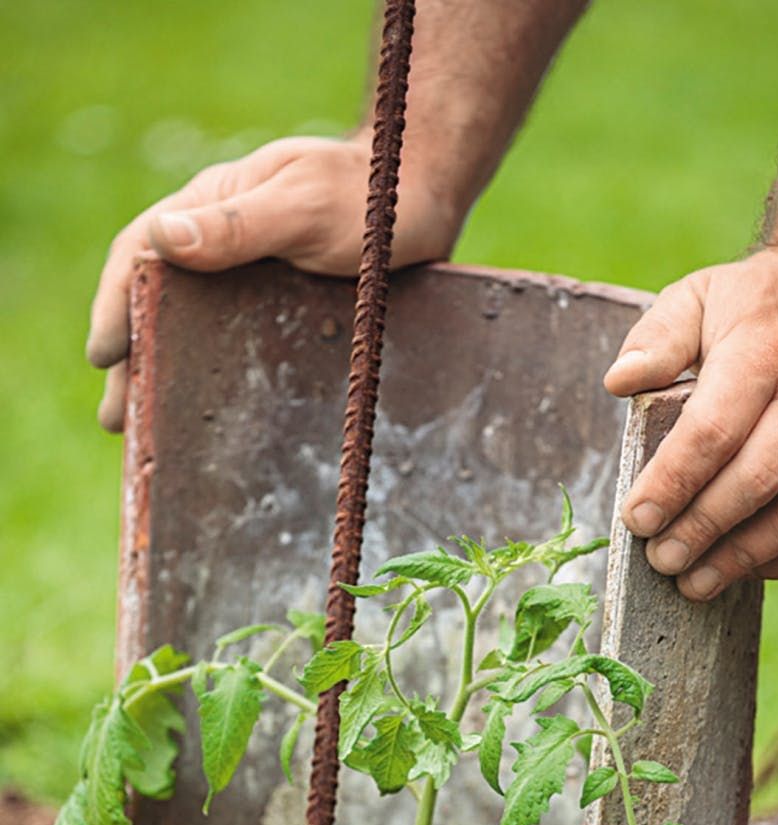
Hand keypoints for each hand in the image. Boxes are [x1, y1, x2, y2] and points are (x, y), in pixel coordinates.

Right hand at [88, 135, 459, 430]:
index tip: (104, 355)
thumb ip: (239, 224)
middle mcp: (223, 242)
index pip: (141, 253)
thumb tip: (164, 239)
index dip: (114, 305)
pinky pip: (237, 337)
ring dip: (168, 371)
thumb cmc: (366, 195)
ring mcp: (252, 274)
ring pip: (194, 324)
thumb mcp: (301, 206)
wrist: (424, 196)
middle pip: (160, 300)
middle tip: (116, 419)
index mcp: (211, 207)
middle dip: (133, 357)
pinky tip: (211, 405)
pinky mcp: (283, 301)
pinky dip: (214, 369)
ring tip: (148, 426)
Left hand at [604, 246, 777, 598]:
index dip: (671, 485)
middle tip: (661, 559)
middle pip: (755, 482)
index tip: (637, 520)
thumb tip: (619, 382)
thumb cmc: (760, 302)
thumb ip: (657, 337)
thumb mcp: (700, 295)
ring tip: (696, 582)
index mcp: (766, 350)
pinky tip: (754, 569)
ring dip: (744, 558)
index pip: (712, 432)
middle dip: (700, 531)